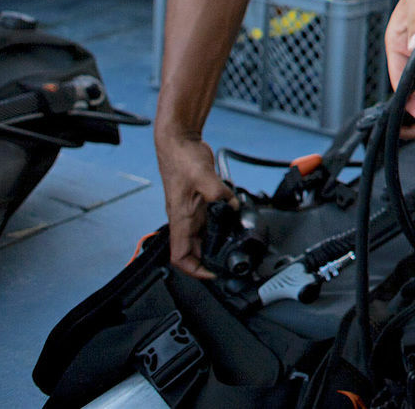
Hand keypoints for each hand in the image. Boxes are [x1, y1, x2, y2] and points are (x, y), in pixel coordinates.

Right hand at [156, 131, 233, 277]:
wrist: (179, 141)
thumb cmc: (181, 158)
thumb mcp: (202, 176)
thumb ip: (217, 192)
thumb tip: (230, 203)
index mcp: (180, 218)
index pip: (180, 256)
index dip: (194, 270)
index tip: (211, 274)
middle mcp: (184, 218)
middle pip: (194, 250)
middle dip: (210, 259)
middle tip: (230, 261)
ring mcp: (192, 209)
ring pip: (203, 235)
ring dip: (216, 241)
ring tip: (234, 242)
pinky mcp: (200, 200)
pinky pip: (210, 218)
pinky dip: (222, 222)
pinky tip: (234, 216)